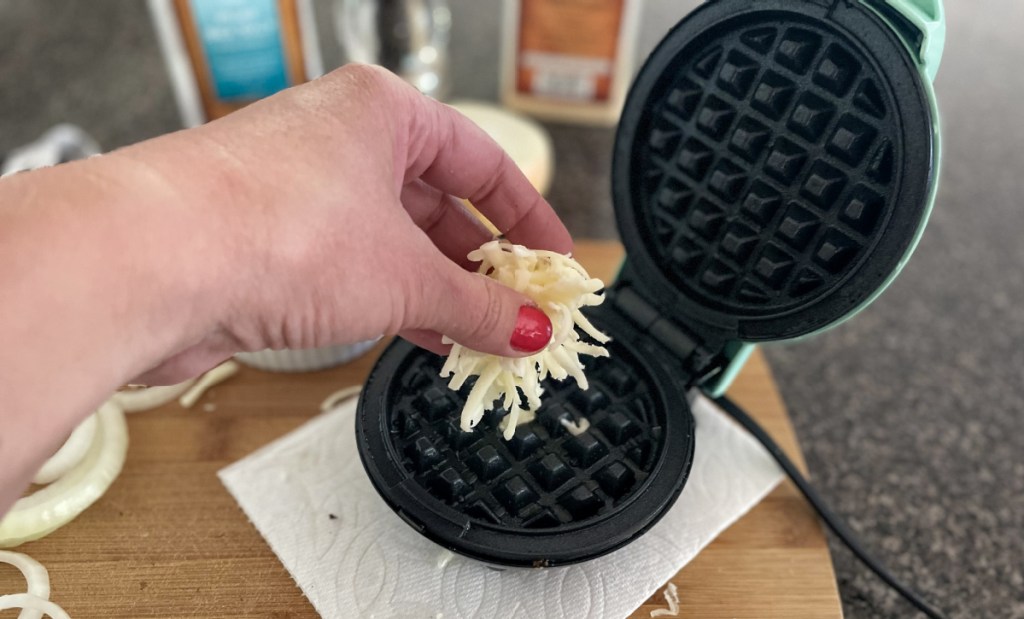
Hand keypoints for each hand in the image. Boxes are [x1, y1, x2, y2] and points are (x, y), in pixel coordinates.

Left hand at [128, 64, 571, 383]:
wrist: (148, 264)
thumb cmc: (269, 227)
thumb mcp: (405, 274)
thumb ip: (476, 304)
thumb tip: (525, 326)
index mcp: (382, 112)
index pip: (482, 161)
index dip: (529, 219)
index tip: (555, 265)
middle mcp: (339, 141)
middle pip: (437, 203)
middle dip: (482, 266)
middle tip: (520, 312)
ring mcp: (301, 190)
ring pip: (393, 240)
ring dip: (439, 291)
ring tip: (480, 335)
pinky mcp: (270, 239)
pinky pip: (353, 267)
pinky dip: (394, 302)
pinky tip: (424, 336)